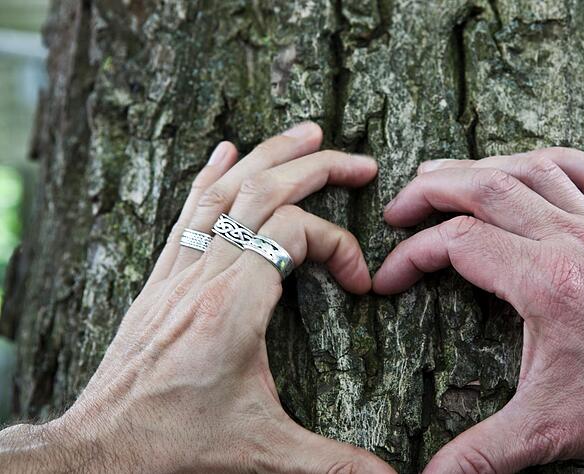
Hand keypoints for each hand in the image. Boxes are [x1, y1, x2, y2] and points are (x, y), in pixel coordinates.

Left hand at [0, 123, 393, 472]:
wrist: (101, 447)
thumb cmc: (174, 443)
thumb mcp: (264, 451)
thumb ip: (331, 463)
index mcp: (233, 306)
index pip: (294, 232)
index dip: (340, 245)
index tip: (359, 284)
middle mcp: (204, 276)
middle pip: (262, 191)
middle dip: (317, 167)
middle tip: (359, 162)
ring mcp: (178, 273)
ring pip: (224, 190)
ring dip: (269, 154)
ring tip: (306, 132)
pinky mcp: (162, 280)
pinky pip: (187, 211)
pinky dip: (210, 174)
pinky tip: (225, 151)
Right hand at [373, 148, 583, 471]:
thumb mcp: (550, 430)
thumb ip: (484, 451)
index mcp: (546, 283)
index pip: (459, 243)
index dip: (412, 255)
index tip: (389, 280)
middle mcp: (574, 241)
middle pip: (487, 187)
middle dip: (431, 190)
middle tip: (398, 206)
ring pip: (532, 168)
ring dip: (481, 166)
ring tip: (442, 176)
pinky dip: (550, 160)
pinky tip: (526, 166)